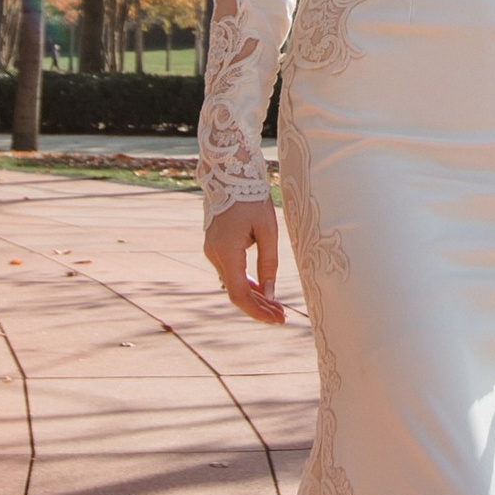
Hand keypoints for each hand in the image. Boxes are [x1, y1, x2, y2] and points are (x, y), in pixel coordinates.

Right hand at [204, 199, 285, 323]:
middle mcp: (214, 254)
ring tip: (276, 307)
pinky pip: (230, 272)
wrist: (230, 174)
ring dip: (253, 296)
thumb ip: (268, 263)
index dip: (257, 311)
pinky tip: (262, 291)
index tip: (277, 319)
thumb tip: (270, 294)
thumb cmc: (252, 199)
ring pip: (232, 283)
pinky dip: (246, 283)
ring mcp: (212, 251)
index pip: (239, 294)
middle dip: (259, 307)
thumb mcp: (268, 230)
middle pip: (235, 292)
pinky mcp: (215, 247)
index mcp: (226, 251)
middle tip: (282, 317)